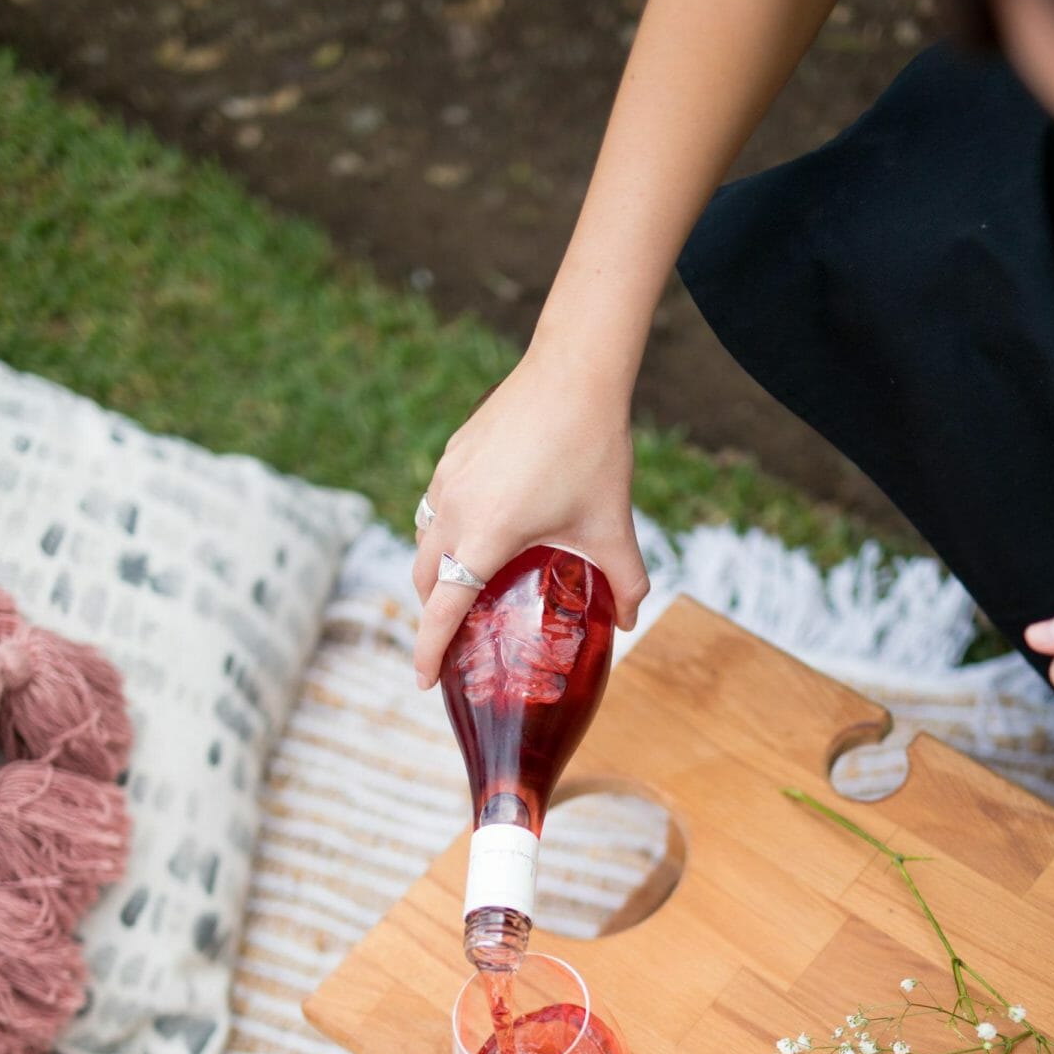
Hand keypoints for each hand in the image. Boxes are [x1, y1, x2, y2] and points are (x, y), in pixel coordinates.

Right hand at [410, 348, 649, 687]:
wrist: (574, 372)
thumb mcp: (612, 527)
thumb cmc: (593, 450)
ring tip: (465, 590)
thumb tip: (628, 622)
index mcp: (485, 537)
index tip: (425, 681)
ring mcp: (448, 478)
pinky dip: (445, 533)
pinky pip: (436, 507)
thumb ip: (625, 582)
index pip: (442, 611)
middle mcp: (454, 510)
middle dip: (433, 615)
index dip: (429, 652)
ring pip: (426, 541)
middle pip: (425, 580)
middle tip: (456, 639)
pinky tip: (479, 534)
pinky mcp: (452, 454)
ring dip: (436, 573)